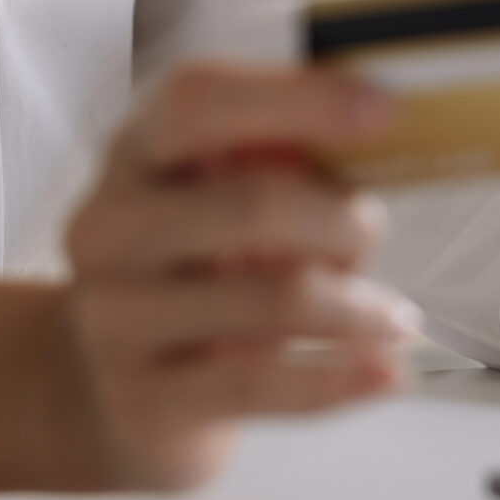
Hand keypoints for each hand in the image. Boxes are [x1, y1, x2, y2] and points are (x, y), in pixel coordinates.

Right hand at [57, 62, 416, 489]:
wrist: (119, 389)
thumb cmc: (198, 270)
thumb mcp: (224, 198)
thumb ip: (284, 161)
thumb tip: (382, 133)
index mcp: (135, 150)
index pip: (200, 100)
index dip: (296, 98)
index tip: (382, 109)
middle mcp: (110, 226)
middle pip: (250, 202)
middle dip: (341, 220)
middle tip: (372, 235)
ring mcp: (116, 317)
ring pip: (269, 298)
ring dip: (354, 305)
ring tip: (390, 315)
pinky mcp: (143, 401)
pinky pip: (261, 384)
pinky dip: (341, 377)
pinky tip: (386, 371)